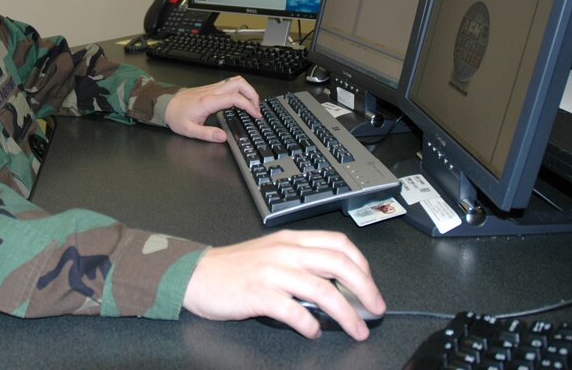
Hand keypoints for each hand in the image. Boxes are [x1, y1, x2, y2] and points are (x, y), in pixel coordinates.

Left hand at [164, 76, 260, 142]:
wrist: (165, 104)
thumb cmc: (176, 116)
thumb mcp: (189, 130)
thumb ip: (207, 134)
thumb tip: (223, 137)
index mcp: (208, 101)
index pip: (234, 98)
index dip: (249, 106)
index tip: (256, 115)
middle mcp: (212, 91)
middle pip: (239, 83)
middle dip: (253, 94)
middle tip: (257, 109)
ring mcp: (212, 88)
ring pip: (236, 80)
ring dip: (248, 90)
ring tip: (252, 105)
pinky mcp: (211, 88)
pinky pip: (230, 84)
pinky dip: (240, 90)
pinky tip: (241, 101)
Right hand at [182, 230, 385, 339]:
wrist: (196, 274)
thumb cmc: (234, 267)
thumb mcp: (271, 253)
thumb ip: (300, 261)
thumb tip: (336, 285)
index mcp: (290, 239)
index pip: (339, 244)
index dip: (362, 265)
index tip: (370, 285)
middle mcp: (285, 251)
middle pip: (339, 265)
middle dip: (365, 289)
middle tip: (375, 309)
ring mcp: (272, 272)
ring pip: (323, 290)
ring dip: (346, 314)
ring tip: (356, 330)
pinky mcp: (258, 294)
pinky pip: (294, 311)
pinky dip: (310, 325)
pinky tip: (313, 332)